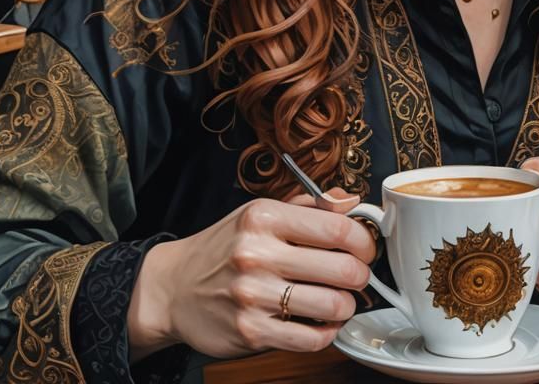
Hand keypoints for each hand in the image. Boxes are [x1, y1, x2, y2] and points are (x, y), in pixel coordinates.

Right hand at [127, 192, 374, 362]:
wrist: (173, 288)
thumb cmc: (223, 248)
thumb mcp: (259, 213)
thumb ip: (308, 206)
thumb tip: (350, 201)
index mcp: (263, 217)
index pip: (336, 228)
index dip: (363, 240)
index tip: (365, 247)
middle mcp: (257, 254)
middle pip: (342, 269)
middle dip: (361, 276)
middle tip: (357, 276)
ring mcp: (253, 295)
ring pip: (332, 306)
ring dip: (347, 306)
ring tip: (340, 301)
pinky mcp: (251, 333)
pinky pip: (311, 338)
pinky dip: (327, 332)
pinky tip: (321, 322)